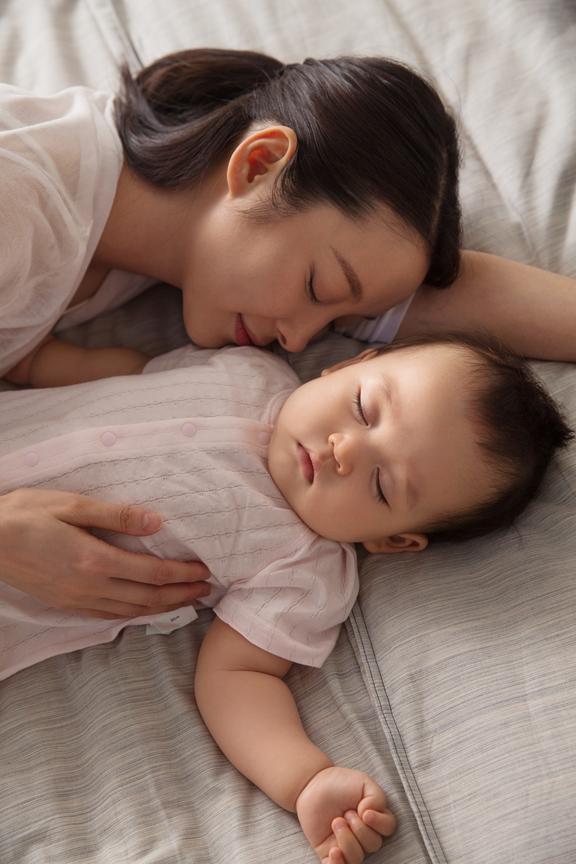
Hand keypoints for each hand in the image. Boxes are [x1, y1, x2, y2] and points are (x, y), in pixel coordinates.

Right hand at [0, 488, 210, 616]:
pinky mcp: (66, 604)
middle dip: (181, 594)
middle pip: (146, 597)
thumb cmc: (26, 514)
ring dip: (162, 607)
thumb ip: (117, 516)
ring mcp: (76, 599)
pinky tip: (146, 609)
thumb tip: (156, 523)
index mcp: (94, 559)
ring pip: (130, 610)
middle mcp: (89, 586)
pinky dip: (134, 614)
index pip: (151, 572)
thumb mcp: (72, 505)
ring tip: (187, 601)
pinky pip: (108, 615)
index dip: (181, 574)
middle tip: (207, 590)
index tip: (205, 570)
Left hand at [296, 766, 395, 862]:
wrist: (312, 786)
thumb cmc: (340, 783)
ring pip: (357, 857)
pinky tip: (334, 851)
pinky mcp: (330, 853)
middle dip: (359, 828)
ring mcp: (348, 845)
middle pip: (373, 844)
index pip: (388, 828)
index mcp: (375, 817)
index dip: (379, 824)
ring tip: (336, 822)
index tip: (365, 813)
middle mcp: (364, 834)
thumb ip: (376, 798)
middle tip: (346, 813)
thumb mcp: (363, 783)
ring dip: (347, 840)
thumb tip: (372, 815)